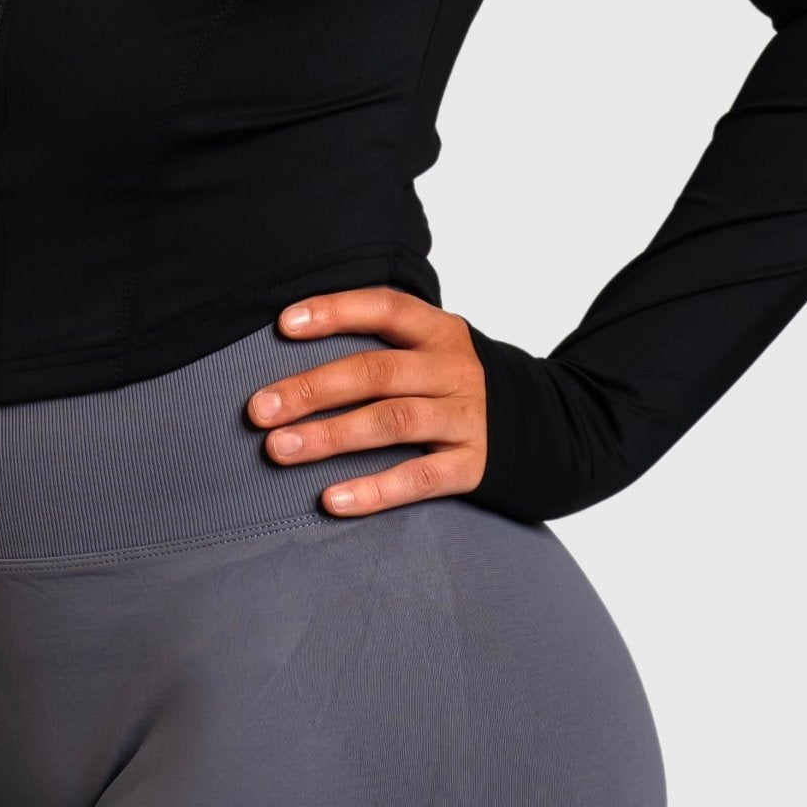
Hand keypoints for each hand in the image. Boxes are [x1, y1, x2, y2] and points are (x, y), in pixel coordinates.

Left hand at [245, 286, 487, 515]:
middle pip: (377, 372)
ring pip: (393, 422)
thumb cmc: (459, 384)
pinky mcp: (473, 465)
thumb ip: (382, 345)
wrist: (547, 427)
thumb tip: (290, 349)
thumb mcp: (435, 350)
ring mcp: (467, 417)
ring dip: (331, 436)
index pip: (385, 307)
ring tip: (279, 448)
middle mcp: (453, 370)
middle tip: (259, 409)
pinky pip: (419, 478)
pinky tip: (331, 500)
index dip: (335, 312)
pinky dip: (374, 490)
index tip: (284, 325)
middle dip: (312, 388)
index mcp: (439, 332)